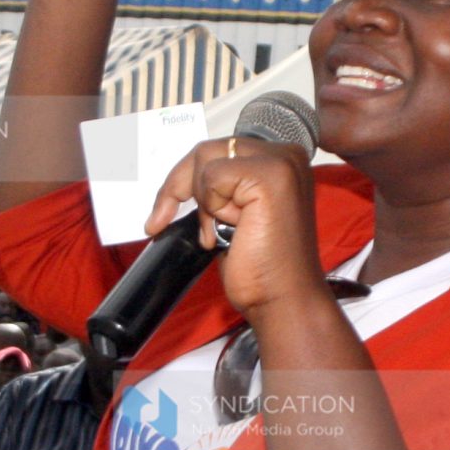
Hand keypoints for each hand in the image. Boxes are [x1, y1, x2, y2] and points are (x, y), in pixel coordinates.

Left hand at [145, 137, 323, 319]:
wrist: (284, 299)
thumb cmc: (265, 268)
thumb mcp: (236, 214)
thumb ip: (223, 186)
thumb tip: (182, 175)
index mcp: (282, 161)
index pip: (220, 149)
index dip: (187, 176)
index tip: (164, 206)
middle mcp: (285, 155)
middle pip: (207, 149)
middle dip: (179, 186)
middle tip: (165, 219)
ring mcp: (280, 163)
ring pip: (206, 160)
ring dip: (203, 203)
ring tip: (223, 231)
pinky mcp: (268, 177)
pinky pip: (212, 177)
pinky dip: (211, 208)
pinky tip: (233, 230)